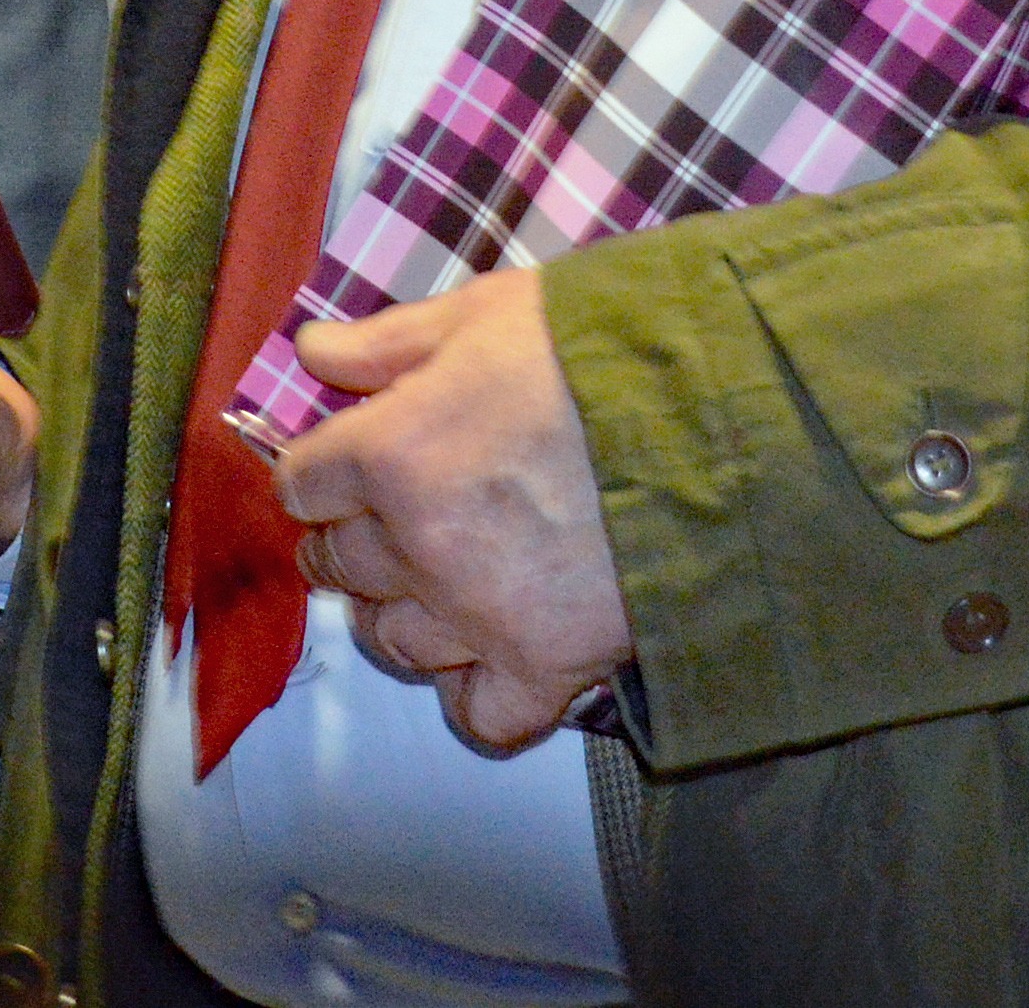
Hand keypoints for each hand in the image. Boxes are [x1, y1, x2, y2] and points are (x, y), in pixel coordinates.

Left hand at [273, 267, 634, 754]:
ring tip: (427, 589)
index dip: (321, 475)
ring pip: (391, 641)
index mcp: (391, 450)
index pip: (303, 484)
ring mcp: (477, 613)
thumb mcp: (487, 312)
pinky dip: (471, 696)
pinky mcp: (545, 666)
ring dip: (396, 616)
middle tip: (384, 526)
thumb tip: (312, 350)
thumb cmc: (603, 350)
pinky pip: (477, 716)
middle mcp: (418, 543)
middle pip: (340, 565)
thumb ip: (389, 341)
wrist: (725, 414)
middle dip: (352, 541)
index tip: (343, 472)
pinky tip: (483, 660)